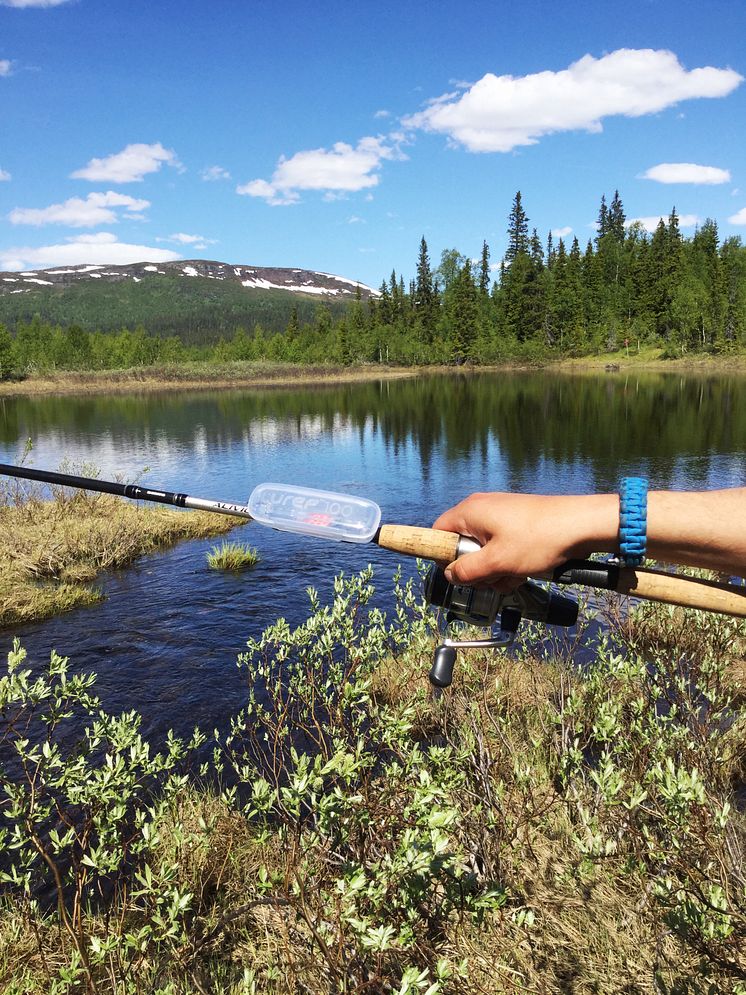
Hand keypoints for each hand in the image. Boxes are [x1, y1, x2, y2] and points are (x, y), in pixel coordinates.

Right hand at [432, 491, 617, 590]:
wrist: (582, 525)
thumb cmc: (538, 539)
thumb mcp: (497, 561)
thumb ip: (467, 571)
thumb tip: (449, 574)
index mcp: (470, 512)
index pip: (438, 532)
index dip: (442, 556)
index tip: (457, 574)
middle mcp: (482, 508)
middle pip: (462, 544)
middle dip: (475, 568)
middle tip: (491, 579)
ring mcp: (501, 514)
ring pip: (484, 549)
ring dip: (495, 569)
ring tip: (514, 576)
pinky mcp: (517, 522)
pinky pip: (501, 546)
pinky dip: (508, 561)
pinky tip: (524, 571)